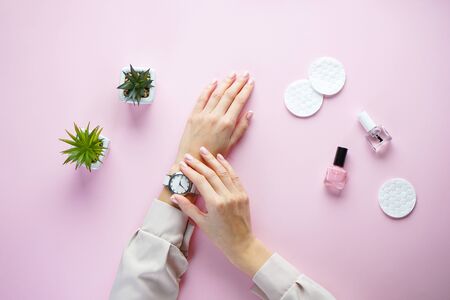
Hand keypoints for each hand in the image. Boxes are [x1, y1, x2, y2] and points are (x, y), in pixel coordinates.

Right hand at [171, 146, 271, 276]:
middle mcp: (227, 196)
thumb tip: (174, 197)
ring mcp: (237, 194)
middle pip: (211, 174)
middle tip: (188, 156)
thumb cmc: (219, 236)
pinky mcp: (243, 194)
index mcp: (215, 204)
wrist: (241, 243)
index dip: (190, 171)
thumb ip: (188, 207)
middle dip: (198, 164)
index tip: (182, 165)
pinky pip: (234, 176)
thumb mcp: (201, 223)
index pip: (201, 181)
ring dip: (212, 160)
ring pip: (223, 172)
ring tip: (203, 150)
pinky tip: (220, 158)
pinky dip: (227, 166)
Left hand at [174, 72, 253, 162]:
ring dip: (225, 82)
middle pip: (229, 94)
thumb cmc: (214, 155)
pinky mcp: (193, 115)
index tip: (251, 82)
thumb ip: (241, 128)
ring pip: (216, 94)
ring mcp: (203, 114)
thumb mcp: (231, 144)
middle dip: (238, 83)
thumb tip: (250, 113)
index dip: (246, 90)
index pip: (239, 102)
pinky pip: (201, 98)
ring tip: (233, 74)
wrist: (193, 160)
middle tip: (245, 74)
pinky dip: (208, 88)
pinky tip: (214, 81)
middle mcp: (216, 116)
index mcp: (227, 124)